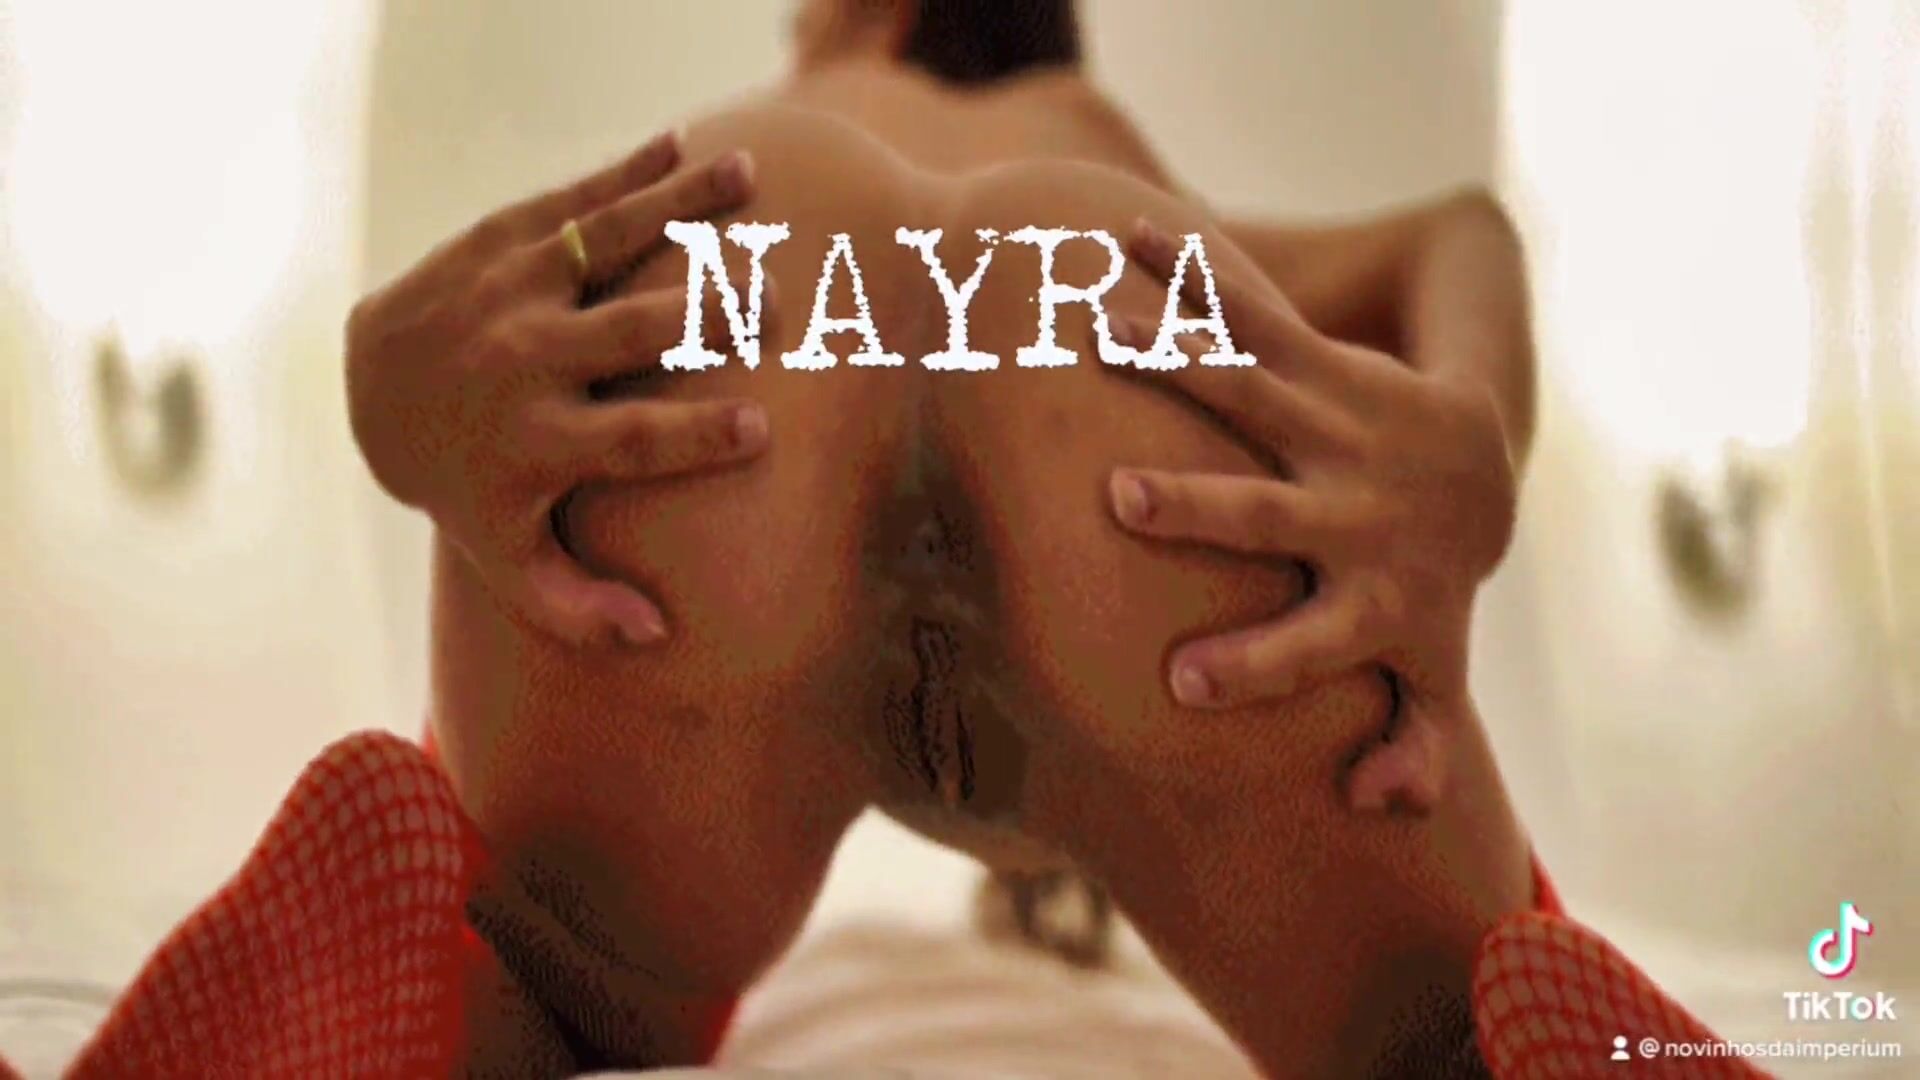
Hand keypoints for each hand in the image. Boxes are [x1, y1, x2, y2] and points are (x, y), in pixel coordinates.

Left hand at [346, 132, 767, 647]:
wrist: (375, 389)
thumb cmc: (469, 484)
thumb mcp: (506, 556)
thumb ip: (575, 608)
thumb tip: (657, 635)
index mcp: (537, 443)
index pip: (629, 441)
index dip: (694, 436)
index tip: (760, 427)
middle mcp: (525, 362)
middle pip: (628, 332)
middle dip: (703, 312)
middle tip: (770, 296)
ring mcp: (514, 289)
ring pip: (606, 243)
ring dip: (680, 210)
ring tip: (748, 181)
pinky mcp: (504, 239)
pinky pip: (575, 199)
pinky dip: (632, 172)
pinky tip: (688, 147)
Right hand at [1104, 220, 1518, 810]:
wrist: (1479, 465)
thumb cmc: (1427, 586)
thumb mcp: (1432, 667)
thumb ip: (1417, 744)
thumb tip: (1375, 805)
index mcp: (1374, 597)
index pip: (1317, 641)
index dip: (1257, 663)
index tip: (1183, 682)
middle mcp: (1350, 510)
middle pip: (1273, 511)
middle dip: (1202, 505)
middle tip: (1124, 499)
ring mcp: (1333, 426)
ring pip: (1251, 389)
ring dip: (1174, 356)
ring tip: (1098, 327)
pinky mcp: (1320, 364)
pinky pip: (1253, 315)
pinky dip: (1193, 273)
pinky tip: (1130, 232)